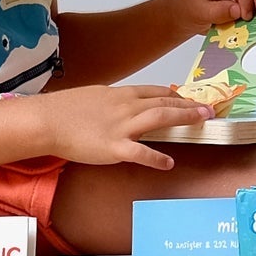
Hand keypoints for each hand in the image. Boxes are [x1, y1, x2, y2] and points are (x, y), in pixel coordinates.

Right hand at [34, 85, 213, 170]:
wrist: (47, 120)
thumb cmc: (65, 109)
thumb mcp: (94, 96)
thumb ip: (114, 102)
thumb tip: (125, 105)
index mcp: (120, 94)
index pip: (155, 91)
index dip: (176, 95)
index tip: (190, 98)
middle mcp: (125, 106)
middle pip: (164, 102)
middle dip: (188, 105)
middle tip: (208, 109)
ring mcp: (121, 126)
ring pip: (159, 118)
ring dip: (183, 118)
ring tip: (202, 121)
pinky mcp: (113, 147)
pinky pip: (140, 152)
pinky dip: (156, 158)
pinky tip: (169, 163)